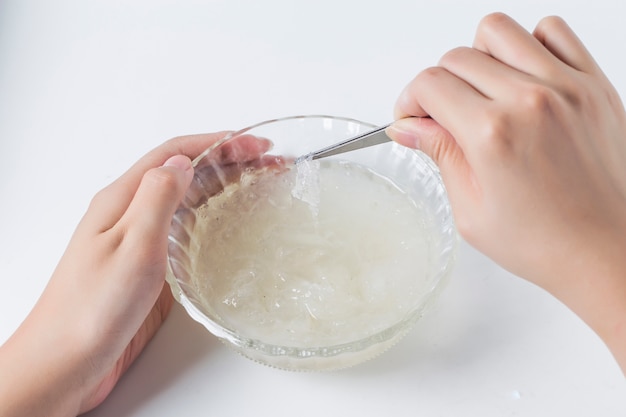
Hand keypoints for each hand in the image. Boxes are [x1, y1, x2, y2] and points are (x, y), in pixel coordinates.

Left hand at [0, 132, 272, 416]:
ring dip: (223, 186)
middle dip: (228, 160)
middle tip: (268, 162)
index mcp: (122, 199)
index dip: (218, 142)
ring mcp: (139, 240)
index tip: (256, 144)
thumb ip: (157, 198)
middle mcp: (130, 214)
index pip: (175, 153)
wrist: (65, 363)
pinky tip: (230, 227)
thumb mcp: (131, 246)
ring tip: (259, 185)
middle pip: (184, 171)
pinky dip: (212, 218)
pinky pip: (184, 231)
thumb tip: (183, 161)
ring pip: (186, 199)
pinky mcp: (149, 267)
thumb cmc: (92, 309)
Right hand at [387, 13, 625, 370]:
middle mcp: (529, 101)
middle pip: (457, 57)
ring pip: (498, 31)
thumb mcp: (472, 210)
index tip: (413, 118)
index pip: (430, 84)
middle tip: (442, 115)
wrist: (608, 252)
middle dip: (437, 84)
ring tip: (482, 92)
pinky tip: (522, 79)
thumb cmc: (547, 243)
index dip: (410, 100)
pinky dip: (529, 45)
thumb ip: (441, 155)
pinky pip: (553, 31)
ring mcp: (566, 87)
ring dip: (478, 57)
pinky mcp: (594, 84)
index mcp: (492, 135)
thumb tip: (411, 127)